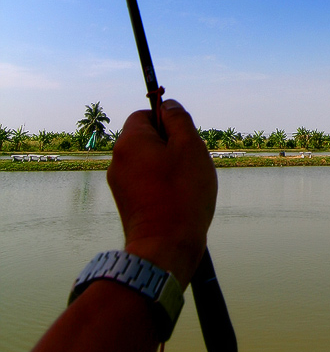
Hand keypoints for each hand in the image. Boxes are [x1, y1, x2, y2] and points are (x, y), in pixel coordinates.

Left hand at [107, 99, 216, 289]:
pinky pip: (145, 182)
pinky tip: (178, 199)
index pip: (145, 114)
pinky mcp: (126, 203)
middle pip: (146, 138)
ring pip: (147, 161)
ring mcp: (119, 184)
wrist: (164, 247)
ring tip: (186, 184)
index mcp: (129, 141)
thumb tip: (168, 104)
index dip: (167, 121)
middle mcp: (118, 160)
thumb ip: (179, 119)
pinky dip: (161, 184)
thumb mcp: (189, 146)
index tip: (185, 137)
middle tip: (190, 161)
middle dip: (170, 144)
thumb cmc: (181, 194)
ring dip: (167, 166)